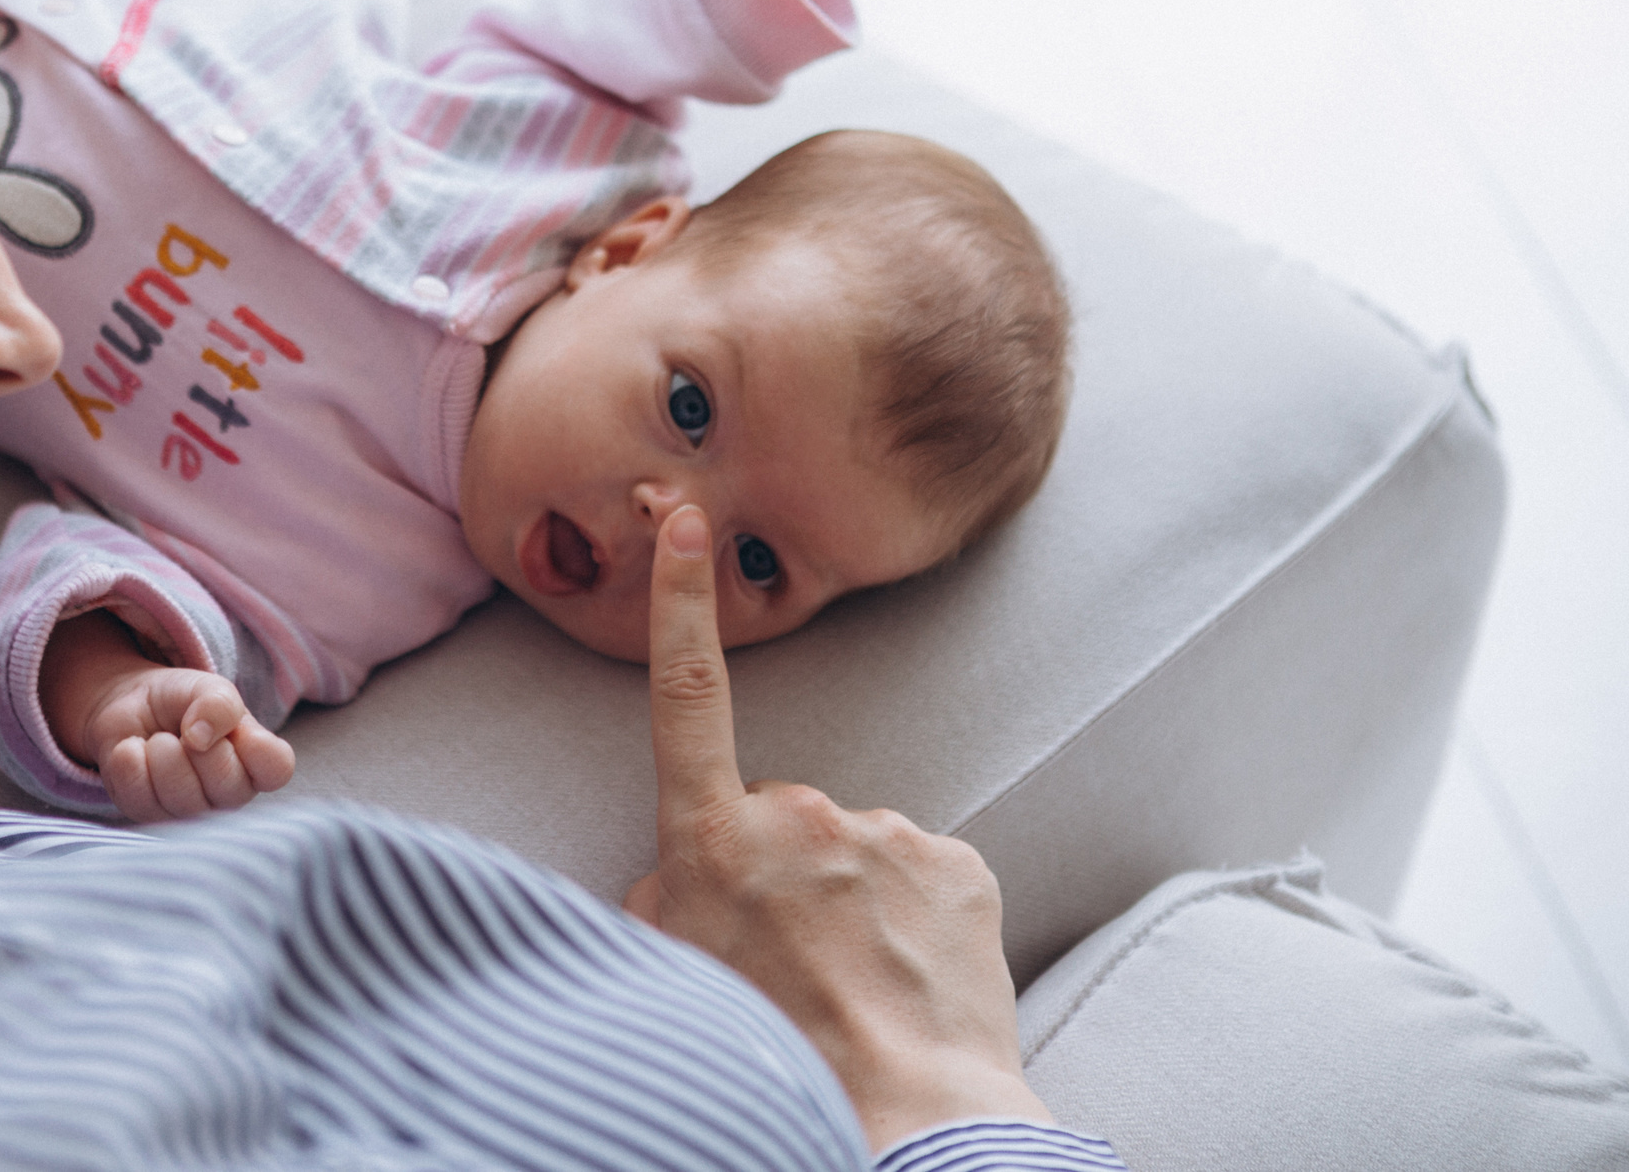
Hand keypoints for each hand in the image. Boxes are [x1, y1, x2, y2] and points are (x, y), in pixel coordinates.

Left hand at [40, 611, 294, 822]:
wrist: (132, 707)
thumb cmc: (184, 703)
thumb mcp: (207, 689)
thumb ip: (218, 704)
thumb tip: (200, 736)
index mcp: (256, 763)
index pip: (276, 768)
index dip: (255, 747)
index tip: (235, 727)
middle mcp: (228, 795)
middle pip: (228, 786)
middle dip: (200, 748)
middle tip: (185, 730)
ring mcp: (188, 811)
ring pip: (182, 797)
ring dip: (161, 753)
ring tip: (158, 739)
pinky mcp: (148, 814)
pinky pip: (140, 798)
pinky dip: (130, 762)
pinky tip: (133, 750)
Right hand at [623, 506, 1050, 1151]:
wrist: (907, 1121)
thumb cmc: (777, 1058)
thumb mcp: (672, 975)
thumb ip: (669, 897)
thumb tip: (689, 872)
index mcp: (713, 837)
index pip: (686, 693)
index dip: (678, 600)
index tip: (682, 516)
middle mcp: (800, 815)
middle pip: (781, 816)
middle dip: (784, 870)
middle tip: (791, 964)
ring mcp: (886, 833)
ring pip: (856, 851)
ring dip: (853, 901)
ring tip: (855, 987)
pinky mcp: (959, 863)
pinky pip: (923, 875)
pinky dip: (916, 919)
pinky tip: (908, 982)